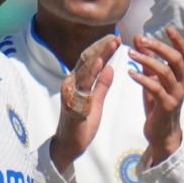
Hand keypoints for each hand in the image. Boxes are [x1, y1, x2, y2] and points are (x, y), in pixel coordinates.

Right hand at [51, 34, 118, 170]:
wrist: (68, 145)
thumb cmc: (81, 124)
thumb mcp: (95, 102)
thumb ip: (101, 85)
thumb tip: (109, 67)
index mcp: (78, 83)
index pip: (91, 62)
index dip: (103, 50)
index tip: (115, 38)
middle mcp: (71, 84)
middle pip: (86, 62)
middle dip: (101, 48)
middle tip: (114, 36)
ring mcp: (70, 94)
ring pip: (84, 71)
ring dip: (97, 56)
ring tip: (109, 45)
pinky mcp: (71, 105)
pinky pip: (82, 88)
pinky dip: (90, 75)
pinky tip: (99, 66)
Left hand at [128, 27, 183, 166]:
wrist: (162, 134)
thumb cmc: (158, 106)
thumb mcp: (153, 81)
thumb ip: (148, 61)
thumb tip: (139, 39)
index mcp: (182, 76)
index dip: (178, 40)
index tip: (168, 28)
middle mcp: (183, 84)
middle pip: (176, 59)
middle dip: (159, 47)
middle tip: (141, 39)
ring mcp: (176, 95)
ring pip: (165, 72)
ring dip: (147, 60)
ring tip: (130, 54)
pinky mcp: (167, 105)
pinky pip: (156, 88)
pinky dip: (142, 78)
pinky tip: (130, 73)